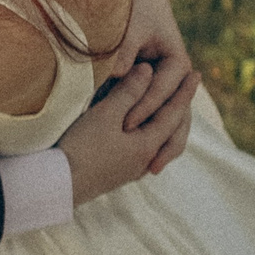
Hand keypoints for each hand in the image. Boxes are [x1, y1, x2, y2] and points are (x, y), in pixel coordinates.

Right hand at [57, 60, 199, 204]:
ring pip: (157, 141)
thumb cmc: (82, 147)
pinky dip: (148, 132)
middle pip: (171, 131)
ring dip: (163, 121)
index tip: (196, 74)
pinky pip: (143, 149)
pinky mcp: (117, 172)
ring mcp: (130, 169)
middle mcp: (145, 160)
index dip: (185, 92)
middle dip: (179, 108)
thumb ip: (129, 92)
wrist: (58, 184)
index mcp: (148, 146)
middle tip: (186, 89)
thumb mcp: (106, 114)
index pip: (174, 114)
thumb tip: (148, 69)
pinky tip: (140, 131)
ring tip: (167, 108)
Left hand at [108, 0, 193, 166]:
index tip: (124, 124)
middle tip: (147, 167)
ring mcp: (170, 85)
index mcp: (178, 60)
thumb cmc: (137, 6)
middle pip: (177, 115)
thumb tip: (120, 74)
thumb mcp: (133, 25)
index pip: (162, 91)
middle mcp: (179, 77)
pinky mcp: (157, 89)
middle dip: (163, 140)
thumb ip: (125, 50)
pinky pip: (160, 117)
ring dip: (164, 144)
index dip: (143, 108)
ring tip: (150, 170)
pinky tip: (144, 157)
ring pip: (172, 121)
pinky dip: (154, 134)